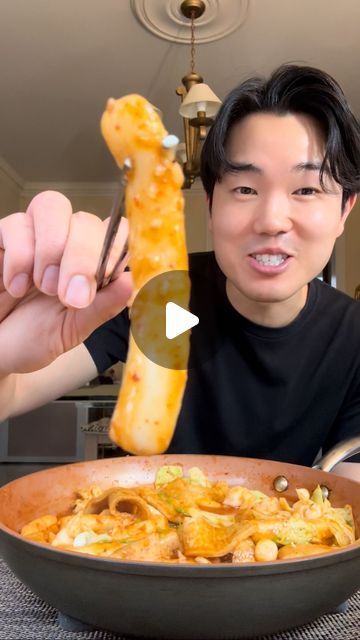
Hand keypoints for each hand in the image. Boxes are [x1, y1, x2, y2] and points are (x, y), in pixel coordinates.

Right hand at [0, 191, 131, 374]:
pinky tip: (16, 285)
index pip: (116, 232)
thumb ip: (100, 308)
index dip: (117, 244)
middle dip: (82, 256)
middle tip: (69, 296)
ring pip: (53, 206)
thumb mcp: (70, 331)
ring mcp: (33, 235)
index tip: (107, 275)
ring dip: (51, 249)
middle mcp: (66, 243)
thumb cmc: (30, 339)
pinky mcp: (3, 236)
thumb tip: (130, 283)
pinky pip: (16, 223)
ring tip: (43, 287)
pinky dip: (20, 256)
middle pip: (86, 220)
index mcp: (91, 265)